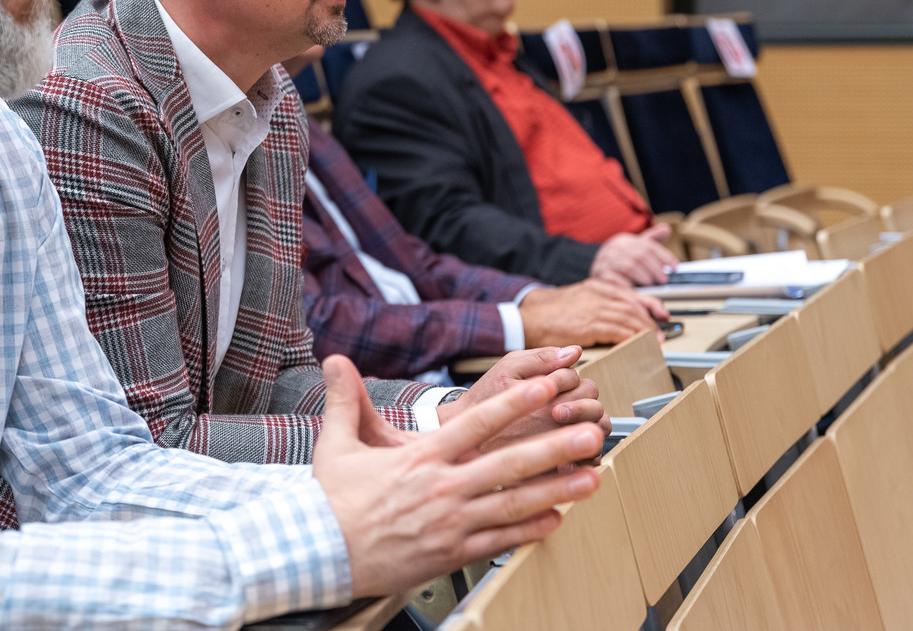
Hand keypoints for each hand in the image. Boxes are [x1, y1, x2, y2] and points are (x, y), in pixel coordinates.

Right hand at [313, 355, 603, 597]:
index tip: (545, 388)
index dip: (514, 404)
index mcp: (421, 458)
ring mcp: (451, 522)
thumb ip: (346, 400)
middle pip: (509, 463)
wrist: (322, 553)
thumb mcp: (336, 444)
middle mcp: (443, 488)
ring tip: (590, 478)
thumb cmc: (332, 501)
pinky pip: (500, 539)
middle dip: (554, 446)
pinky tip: (556, 521)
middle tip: (589, 434)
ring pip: (514, 503)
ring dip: (556, 490)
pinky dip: (530, 530)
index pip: (477, 424)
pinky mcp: (452, 552)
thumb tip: (335, 360)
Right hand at [520, 280, 670, 346]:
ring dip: (644, 330)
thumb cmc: (548, 312)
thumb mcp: (577, 299)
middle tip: (660, 333)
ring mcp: (594, 308)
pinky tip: (637, 343)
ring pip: (629, 317)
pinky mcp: (589, 325)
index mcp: (595, 286)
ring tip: (653, 340)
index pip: (630, 294)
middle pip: (633, 306)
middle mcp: (597, 294)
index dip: (650, 305)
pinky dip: (632, 337)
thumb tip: (615, 318)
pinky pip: (619, 330)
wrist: (528, 316)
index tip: (660, 314)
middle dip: (650, 320)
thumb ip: (596, 304)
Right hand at [589, 223, 677, 285]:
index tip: (675, 266)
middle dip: (655, 268)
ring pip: (630, 266)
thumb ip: (651, 240)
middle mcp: (613, 248)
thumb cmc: (620, 264)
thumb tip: (666, 229)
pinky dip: (631, 285)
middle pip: (640, 255)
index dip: (664, 256)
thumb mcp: (635, 250)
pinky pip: (618, 279)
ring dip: (645, 276)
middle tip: (665, 279)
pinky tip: (639, 290)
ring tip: (652, 284)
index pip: (647, 245)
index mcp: (623, 240)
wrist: (596, 274)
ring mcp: (605, 261)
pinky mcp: (601, 275)